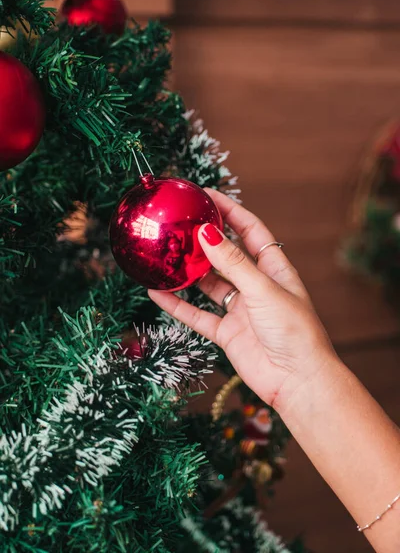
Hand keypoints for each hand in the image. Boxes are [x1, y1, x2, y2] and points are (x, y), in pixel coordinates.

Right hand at [149, 189, 336, 410]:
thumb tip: (206, 232)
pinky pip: (197, 315)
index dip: (231, 210)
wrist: (297, 381)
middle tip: (180, 222)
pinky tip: (157, 293)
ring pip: (209, 284)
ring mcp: (240, 309)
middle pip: (227, 254)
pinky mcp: (227, 333)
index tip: (207, 195)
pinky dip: (178, 305)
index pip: (251, 230)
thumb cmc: (294, 330)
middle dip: (205, 238)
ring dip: (189, 271)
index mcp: (274, 269)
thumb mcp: (262, 289)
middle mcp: (256, 285)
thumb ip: (233, 262)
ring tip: (165, 254)